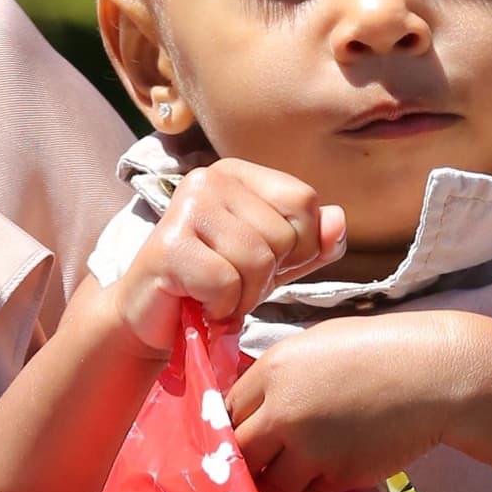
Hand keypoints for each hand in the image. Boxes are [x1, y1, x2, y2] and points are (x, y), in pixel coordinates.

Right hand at [111, 159, 345, 352]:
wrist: (152, 319)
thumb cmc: (216, 285)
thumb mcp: (276, 263)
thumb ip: (313, 242)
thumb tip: (339, 220)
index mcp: (239, 172)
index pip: (304, 200)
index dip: (300, 245)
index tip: (265, 263)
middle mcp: (210, 177)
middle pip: (282, 234)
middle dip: (268, 276)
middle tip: (234, 283)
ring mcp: (186, 206)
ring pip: (257, 260)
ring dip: (244, 296)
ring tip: (217, 295)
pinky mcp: (168, 245)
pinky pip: (226, 283)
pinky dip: (221, 306)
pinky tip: (200, 302)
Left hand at [227, 312, 469, 491]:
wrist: (431, 374)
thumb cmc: (375, 349)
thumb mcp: (315, 345)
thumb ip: (278, 376)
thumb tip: (252, 407)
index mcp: (273, 370)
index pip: (225, 411)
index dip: (228, 426)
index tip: (234, 436)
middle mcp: (283, 412)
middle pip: (237, 453)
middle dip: (239, 462)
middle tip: (246, 468)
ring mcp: (309, 449)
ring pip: (268, 484)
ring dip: (273, 483)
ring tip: (287, 474)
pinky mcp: (338, 476)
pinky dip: (310, 487)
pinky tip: (327, 468)